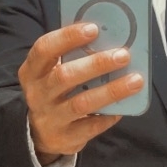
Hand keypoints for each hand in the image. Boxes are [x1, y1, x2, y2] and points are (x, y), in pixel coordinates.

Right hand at [18, 22, 143, 164]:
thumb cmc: (54, 91)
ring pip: (81, 103)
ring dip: (111, 90)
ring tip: (135, 80)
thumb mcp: (52, 72)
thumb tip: (109, 38)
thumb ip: (71, 57)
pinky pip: (91, 126)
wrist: (40, 133)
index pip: (44, 49)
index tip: (94, 28)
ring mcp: (49, 118)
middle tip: (123, 55)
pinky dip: (109, 116)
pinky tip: (124, 108)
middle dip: (96, 64)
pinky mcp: (64, 137)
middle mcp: (37, 94)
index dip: (67, 37)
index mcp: (31, 71)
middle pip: (64, 76)